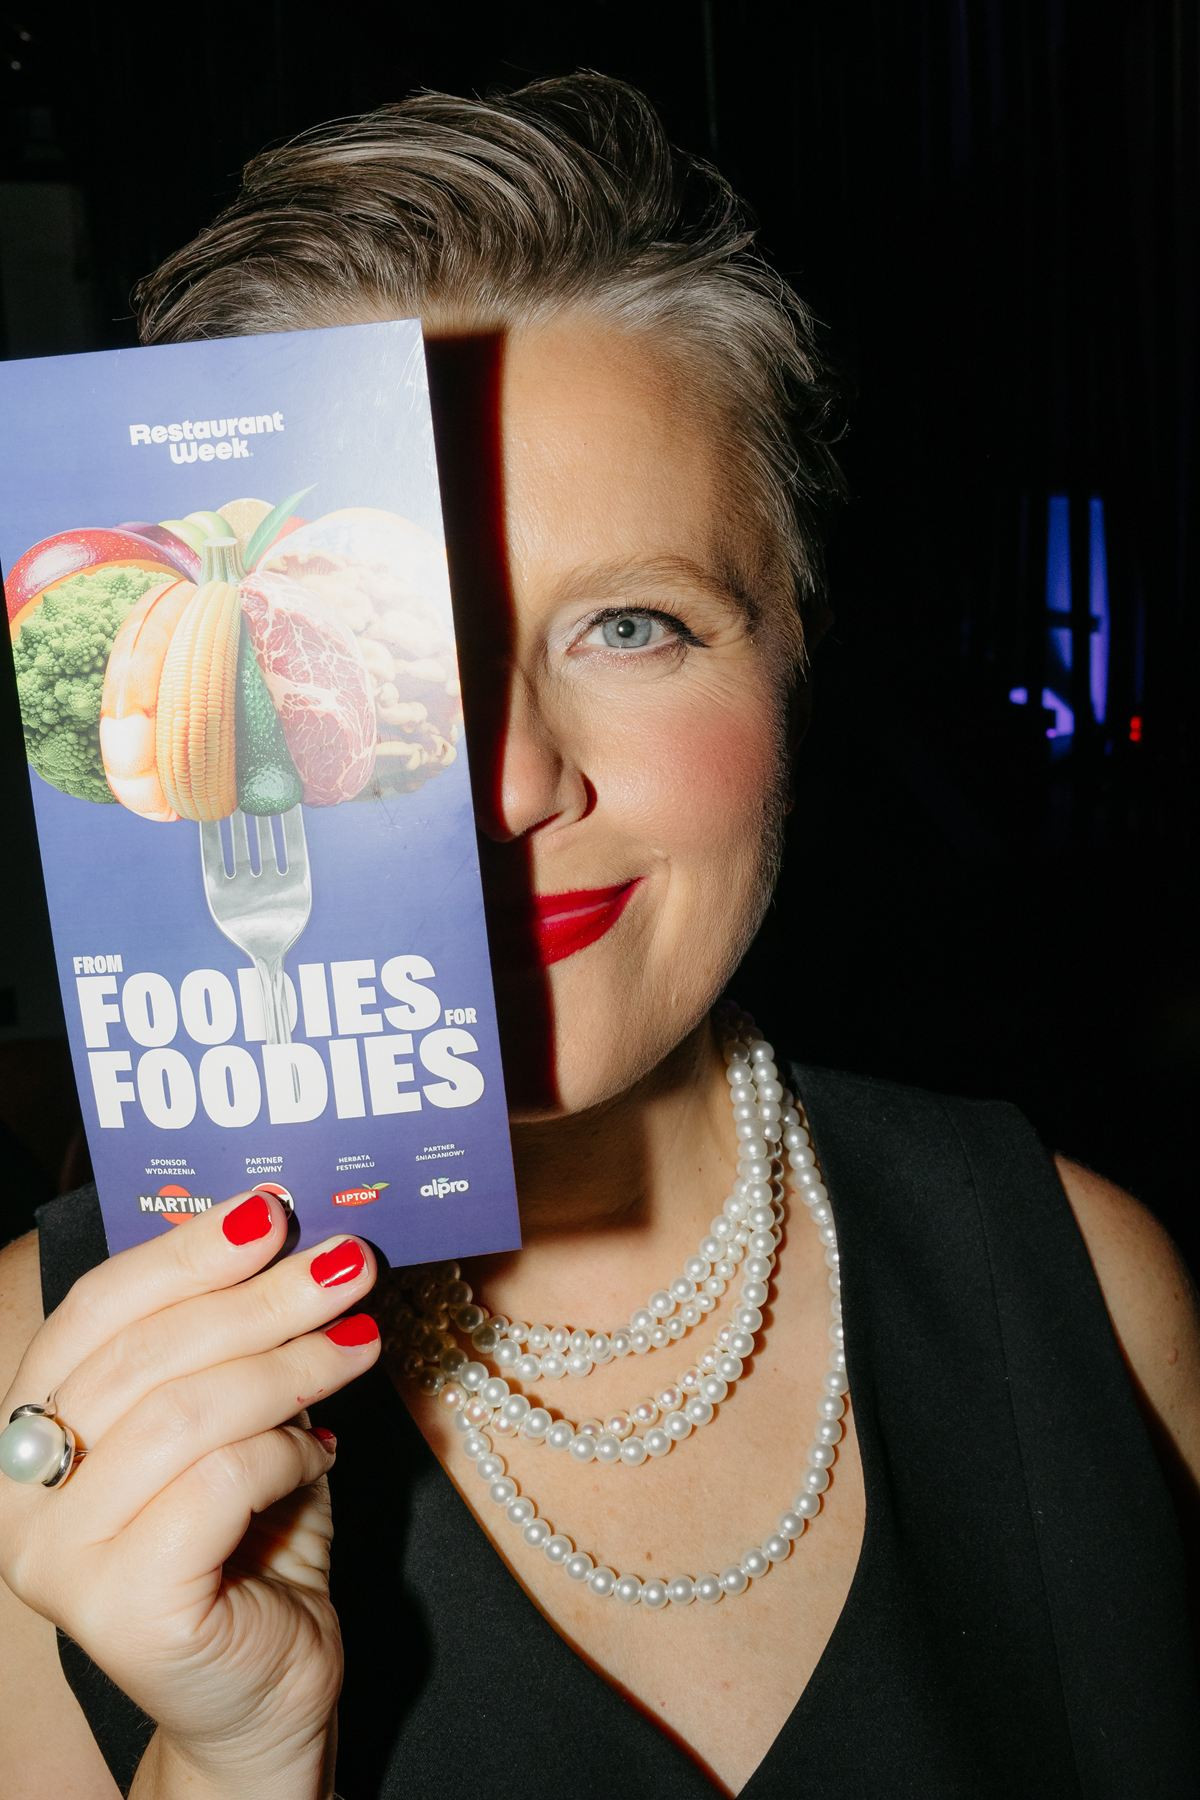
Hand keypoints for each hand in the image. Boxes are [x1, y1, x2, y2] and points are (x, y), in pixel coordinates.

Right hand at [0, 1190, 381, 1789]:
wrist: (268, 1691)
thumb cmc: (248, 1541)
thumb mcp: (232, 1419)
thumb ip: (227, 1341)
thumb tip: (285, 1228)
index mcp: (31, 1430)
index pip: (91, 1311)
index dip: (180, 1250)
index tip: (269, 1207)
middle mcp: (19, 1496)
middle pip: (142, 1352)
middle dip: (259, 1297)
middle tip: (348, 1264)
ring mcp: (58, 1561)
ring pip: (184, 1413)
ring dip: (290, 1363)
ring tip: (360, 1342)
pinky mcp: (123, 1610)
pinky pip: (217, 1483)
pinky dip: (287, 1450)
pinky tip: (325, 1452)